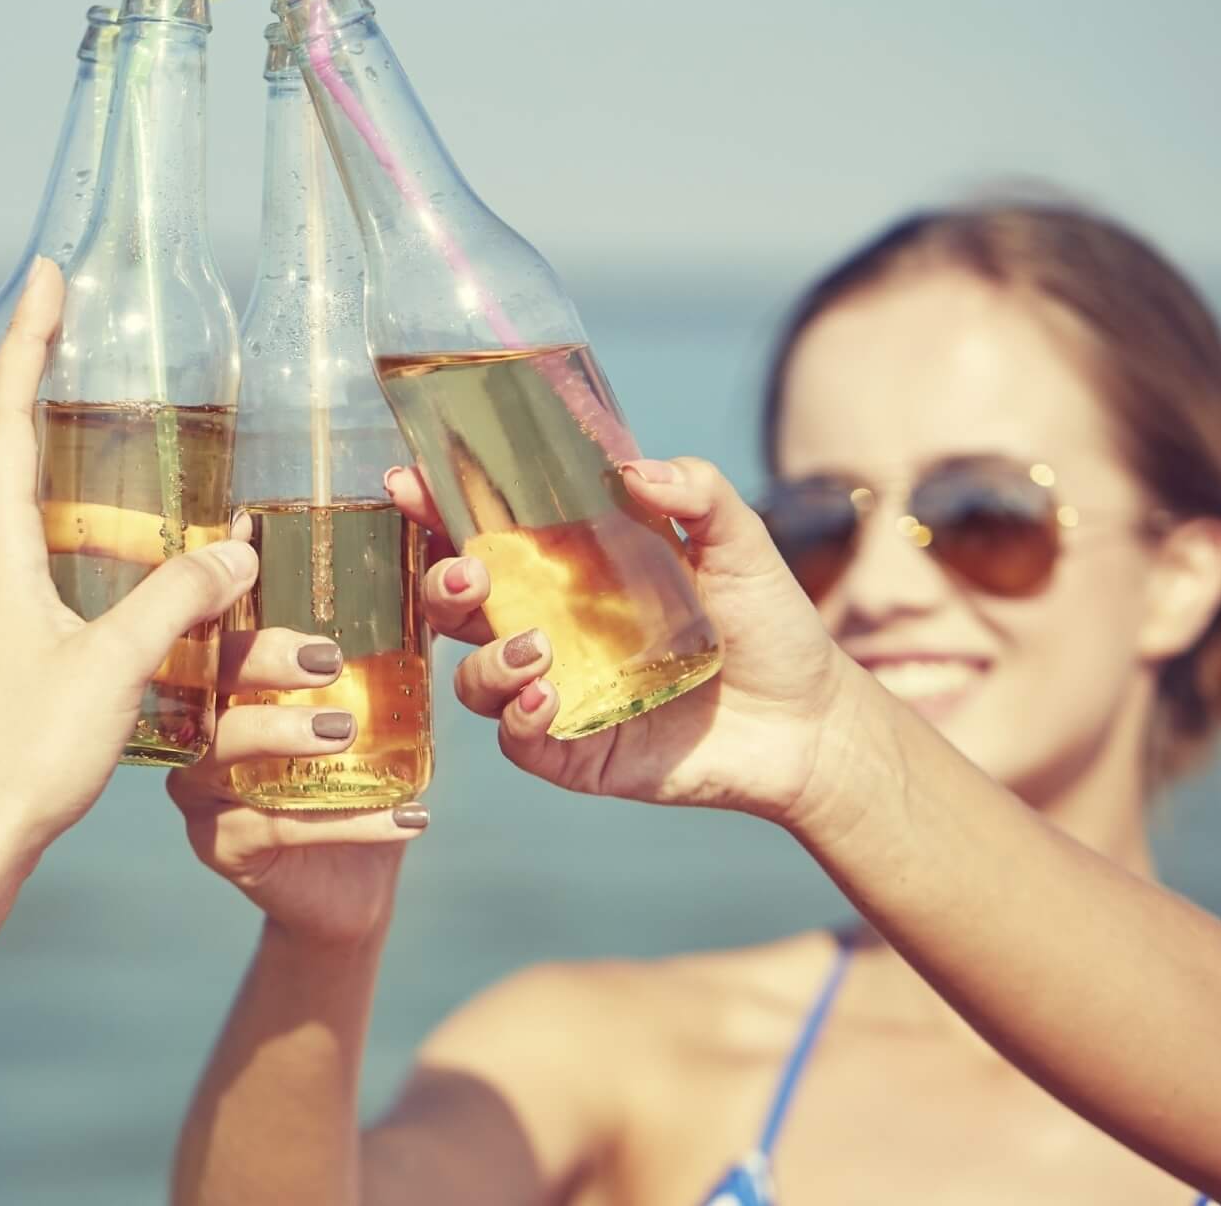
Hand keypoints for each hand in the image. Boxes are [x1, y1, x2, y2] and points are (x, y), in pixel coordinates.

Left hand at [0, 261, 261, 868]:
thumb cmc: (24, 757)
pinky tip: (56, 522)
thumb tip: (235, 550)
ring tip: (53, 398)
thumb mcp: (113, 670)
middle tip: (52, 318)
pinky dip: (23, 494)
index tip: (43, 276)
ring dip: (12, 429)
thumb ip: (174, 601)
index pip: (1, 417)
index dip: (25, 341)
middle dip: (15, 367)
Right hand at [167, 500, 452, 947]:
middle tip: (326, 659)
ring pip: (224, 751)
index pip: (213, 621)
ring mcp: (200, 788)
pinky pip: (275, 828)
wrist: (354, 880)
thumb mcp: (381, 697)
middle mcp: (196, 724)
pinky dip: (347, 821)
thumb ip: (398, 639)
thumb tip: (458, 569)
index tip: (259, 556)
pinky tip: (410, 817)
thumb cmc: (361, 769)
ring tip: (346, 732)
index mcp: (225, 676)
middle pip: (206, 679)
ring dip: (285, 734)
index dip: (225, 590)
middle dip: (261, 660)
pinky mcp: (223, 845)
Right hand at [387, 458, 855, 823]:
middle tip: (470, 573)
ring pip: (473, 678)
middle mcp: (552, 627)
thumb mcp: (741, 542)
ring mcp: (558, 692)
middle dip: (441, 584)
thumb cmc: (770, 626)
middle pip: (458, 606)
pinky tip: (548, 698)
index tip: (409, 484)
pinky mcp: (576, 752)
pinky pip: (517, 741)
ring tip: (535, 647)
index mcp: (574, 569)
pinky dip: (520, 719)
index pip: (490, 533)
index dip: (440, 509)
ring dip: (484, 660)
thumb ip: (697, 492)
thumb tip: (637, 468)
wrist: (811, 723)